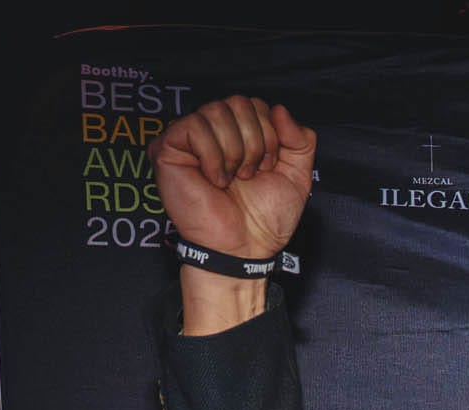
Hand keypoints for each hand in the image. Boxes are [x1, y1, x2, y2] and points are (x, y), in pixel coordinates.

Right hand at [148, 95, 315, 259]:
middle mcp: (214, 131)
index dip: (270, 135)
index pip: (256, 104)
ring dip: (235, 151)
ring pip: (217, 110)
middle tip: (248, 175)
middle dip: (255, 142)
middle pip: (239, 102)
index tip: (267, 168)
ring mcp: (189, 138)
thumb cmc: (264, 218)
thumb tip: (281, 110)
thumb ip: (300, 140)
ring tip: (231, 179)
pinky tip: (213, 179)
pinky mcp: (167, 148)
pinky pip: (195, 126)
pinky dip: (213, 156)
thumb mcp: (297, 175)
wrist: (244, 248)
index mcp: (240, 134)